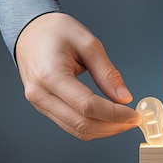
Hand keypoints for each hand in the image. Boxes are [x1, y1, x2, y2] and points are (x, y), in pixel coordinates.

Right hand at [15, 13, 140, 139]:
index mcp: (50, 75)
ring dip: (104, 129)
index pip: (87, 106)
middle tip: (134, 119)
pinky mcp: (44, 107)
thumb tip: (124, 97)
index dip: (115, 114)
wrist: (29, 32)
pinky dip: (92, 125)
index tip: (134, 114)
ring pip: (77, 130)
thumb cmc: (54, 31)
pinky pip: (71, 124)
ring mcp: (39, 103)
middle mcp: (40, 94)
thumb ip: (107, 72)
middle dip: (113, 126)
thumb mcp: (87, 42)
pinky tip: (108, 118)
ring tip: (124, 120)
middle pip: (82, 124)